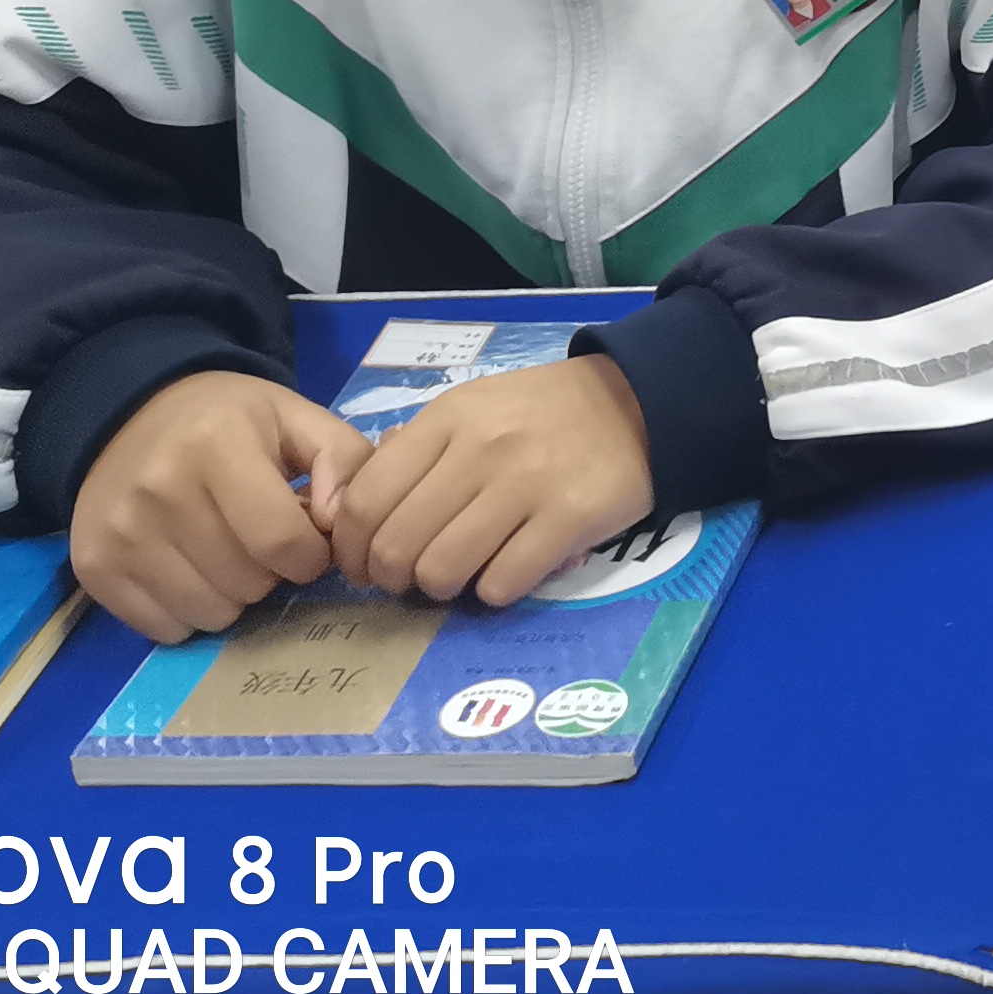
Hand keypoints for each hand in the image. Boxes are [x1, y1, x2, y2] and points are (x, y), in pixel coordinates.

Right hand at [73, 372, 368, 642]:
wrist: (127, 415)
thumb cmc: (225, 421)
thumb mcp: (293, 416)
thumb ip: (342, 459)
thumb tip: (343, 523)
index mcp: (216, 444)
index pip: (282, 541)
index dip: (310, 553)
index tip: (306, 539)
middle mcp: (159, 490)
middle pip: (248, 584)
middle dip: (270, 571)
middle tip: (258, 538)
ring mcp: (120, 534)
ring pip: (210, 614)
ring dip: (231, 594)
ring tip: (223, 551)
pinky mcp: (93, 569)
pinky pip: (165, 628)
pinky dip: (187, 610)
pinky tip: (186, 567)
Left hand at [324, 351, 655, 610]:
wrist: (641, 403)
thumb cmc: (542, 413)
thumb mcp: (472, 407)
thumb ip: (415, 451)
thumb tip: (353, 510)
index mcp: (449, 418)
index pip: (365, 500)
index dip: (351, 548)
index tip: (363, 565)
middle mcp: (481, 449)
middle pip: (397, 545)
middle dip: (391, 578)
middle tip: (408, 580)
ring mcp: (527, 484)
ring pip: (442, 571)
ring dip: (439, 588)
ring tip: (458, 576)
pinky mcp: (570, 518)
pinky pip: (501, 583)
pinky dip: (493, 591)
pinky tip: (506, 570)